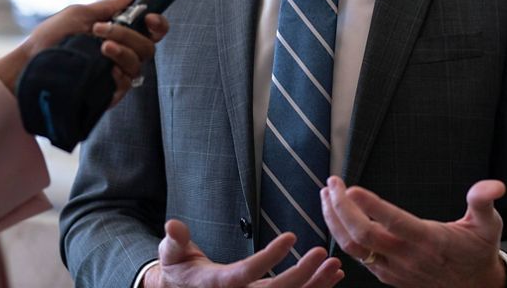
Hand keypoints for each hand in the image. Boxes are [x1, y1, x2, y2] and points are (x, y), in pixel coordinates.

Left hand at [0, 0, 168, 106]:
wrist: (29, 64)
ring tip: (101, 48)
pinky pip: (126, 86)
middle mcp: (121, 55)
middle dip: (129, 36)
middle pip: (148, 48)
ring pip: (138, 66)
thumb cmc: (51, 38)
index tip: (150, 18)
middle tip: (102, 30)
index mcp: (118, 34)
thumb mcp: (78, 14)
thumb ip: (107, 7)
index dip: (158, 24)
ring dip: (123, 53)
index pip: (151, 31)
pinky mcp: (107, 93)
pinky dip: (118, 75)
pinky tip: (104, 70)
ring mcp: (115, 75)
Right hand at [146, 219, 342, 287]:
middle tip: (322, 253)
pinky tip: (332, 277)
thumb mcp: (171, 254)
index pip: (246, 273)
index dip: (269, 258)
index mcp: (217, 284)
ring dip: (315, 285)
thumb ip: (175, 241)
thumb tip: (172, 225)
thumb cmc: (178, 271)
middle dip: (302, 274)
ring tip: (335, 267)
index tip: (291, 237)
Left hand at [320, 176, 506, 287]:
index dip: (371, 206)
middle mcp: (407, 257)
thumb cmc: (479, 250)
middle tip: (331, 183)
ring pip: (354, 248)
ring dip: (334, 221)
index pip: (394, 223)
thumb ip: (483, 202)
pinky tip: (335, 216)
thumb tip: (495, 185)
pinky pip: (357, 257)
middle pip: (363, 236)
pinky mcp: (387, 275)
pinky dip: (341, 235)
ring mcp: (394, 269)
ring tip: (326, 195)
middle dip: (340, 209)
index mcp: (430, 241)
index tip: (350, 188)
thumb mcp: (488, 225)